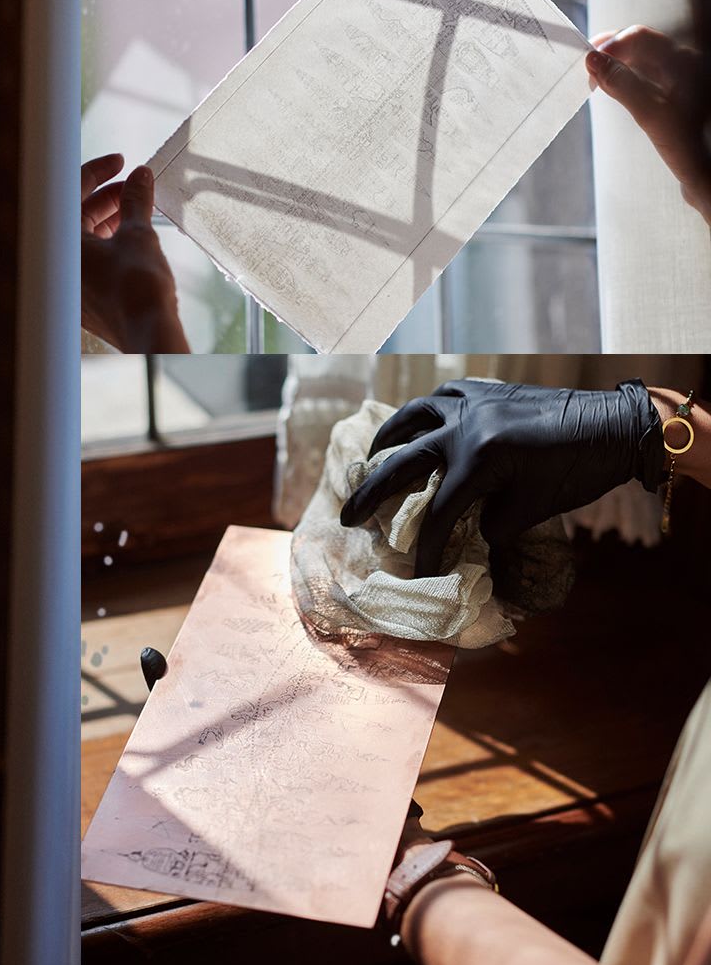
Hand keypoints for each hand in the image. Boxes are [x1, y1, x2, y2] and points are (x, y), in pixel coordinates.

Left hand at [81, 154, 188, 352]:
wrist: (148, 334)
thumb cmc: (138, 286)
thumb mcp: (138, 234)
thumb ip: (136, 201)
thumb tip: (141, 176)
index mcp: (62, 245)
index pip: (70, 195)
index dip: (97, 172)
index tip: (121, 162)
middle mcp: (60, 265)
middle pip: (77, 217)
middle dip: (108, 197)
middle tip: (136, 187)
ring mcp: (71, 283)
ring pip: (86, 239)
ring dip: (111, 219)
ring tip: (138, 209)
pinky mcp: (85, 298)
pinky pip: (92, 260)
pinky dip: (109, 242)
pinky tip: (133, 236)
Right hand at [340, 379, 661, 577]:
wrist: (617, 425)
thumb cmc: (579, 471)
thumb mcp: (534, 508)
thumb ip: (493, 524)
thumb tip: (468, 535)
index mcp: (479, 460)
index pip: (440, 514)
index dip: (427, 549)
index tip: (419, 574)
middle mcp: (464, 427)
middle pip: (403, 464)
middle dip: (372, 495)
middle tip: (348, 516)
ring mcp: (471, 403)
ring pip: (413, 416)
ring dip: (388, 438)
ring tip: (371, 455)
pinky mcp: (484, 390)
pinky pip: (442, 396)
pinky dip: (425, 410)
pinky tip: (418, 421)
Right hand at [587, 26, 710, 221]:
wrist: (709, 170)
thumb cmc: (689, 145)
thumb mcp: (649, 113)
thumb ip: (621, 84)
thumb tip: (592, 60)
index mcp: (683, 61)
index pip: (639, 36)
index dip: (611, 44)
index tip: (586, 63)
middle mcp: (683, 62)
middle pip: (639, 44)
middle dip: (610, 52)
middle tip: (585, 71)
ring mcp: (678, 76)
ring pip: (639, 58)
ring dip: (614, 64)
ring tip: (594, 81)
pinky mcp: (673, 91)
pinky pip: (644, 73)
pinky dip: (624, 76)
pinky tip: (612, 89)